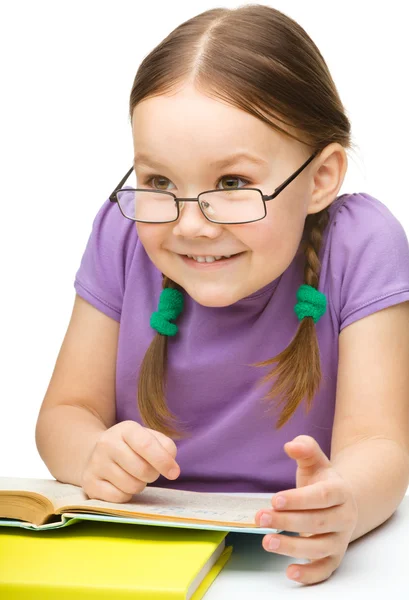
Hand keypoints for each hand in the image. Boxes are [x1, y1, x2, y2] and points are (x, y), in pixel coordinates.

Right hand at [81, 420, 179, 502]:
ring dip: (139, 485)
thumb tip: (171, 467)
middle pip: (142, 469)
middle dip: (152, 475)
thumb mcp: (149, 438)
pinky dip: (126, 495)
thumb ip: (166, 447)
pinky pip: (119, 497)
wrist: (97, 453)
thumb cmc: (131, 447)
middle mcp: (107, 443)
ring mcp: (96, 463)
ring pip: (131, 485)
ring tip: (134, 476)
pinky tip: (121, 484)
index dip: (163, 461)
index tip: (174, 473)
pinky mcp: (89, 483)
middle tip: (149, 471)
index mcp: (126, 429)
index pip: (146, 445)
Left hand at [255, 435, 357, 584]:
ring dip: (292, 547)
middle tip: (260, 518)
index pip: (322, 496)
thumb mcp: (315, 461)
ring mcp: (341, 539)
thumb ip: (305, 449)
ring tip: (266, 541)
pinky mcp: (334, 557)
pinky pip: (325, 570)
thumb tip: (291, 445)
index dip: (298, 499)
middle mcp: (344, 517)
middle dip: (286, 521)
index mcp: (340, 491)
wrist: (341, 502)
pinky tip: (289, 572)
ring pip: (319, 548)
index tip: (274, 499)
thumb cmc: (321, 480)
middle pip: (317, 522)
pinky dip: (310, 575)